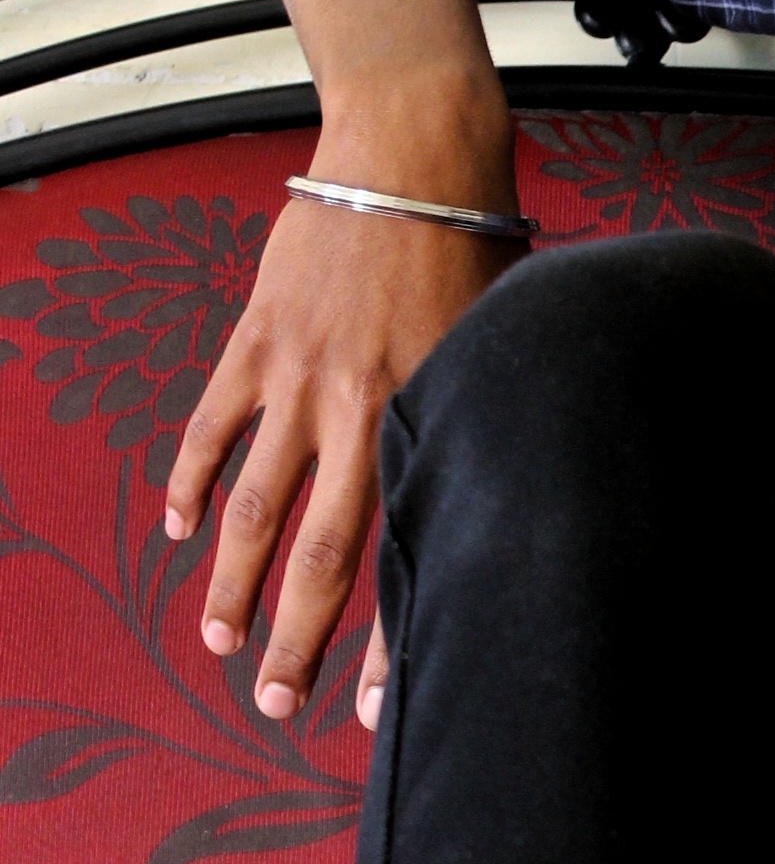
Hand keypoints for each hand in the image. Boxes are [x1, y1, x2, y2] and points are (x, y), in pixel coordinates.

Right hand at [163, 103, 520, 725]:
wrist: (411, 157)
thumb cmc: (476, 248)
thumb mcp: (500, 348)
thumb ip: (482, 424)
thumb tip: (489, 503)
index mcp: (433, 417)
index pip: (407, 552)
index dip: (386, 637)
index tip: (371, 705)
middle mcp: (362, 410)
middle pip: (319, 553)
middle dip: (297, 640)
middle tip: (275, 705)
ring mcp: (298, 376)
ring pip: (255, 506)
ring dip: (232, 583)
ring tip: (220, 643)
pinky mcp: (257, 340)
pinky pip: (214, 428)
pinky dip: (193, 482)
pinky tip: (184, 532)